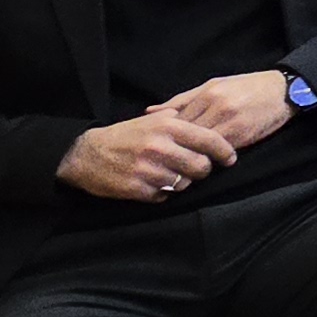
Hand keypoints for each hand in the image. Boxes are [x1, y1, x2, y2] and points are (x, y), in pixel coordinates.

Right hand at [57, 111, 237, 201]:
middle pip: (201, 166)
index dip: (225, 151)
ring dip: (182, 182)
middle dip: (203, 170)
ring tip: (170, 174)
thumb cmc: (124, 136)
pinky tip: (153, 182)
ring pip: (184, 184)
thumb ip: (179, 120)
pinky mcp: (136, 189)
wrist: (86, 154)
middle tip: (197, 169)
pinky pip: (164, 196)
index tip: (230, 158)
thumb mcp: (151, 119)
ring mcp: (147, 169)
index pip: (208, 140)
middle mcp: (159, 147)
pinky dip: (162, 192)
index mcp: (166, 127)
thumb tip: (208, 123)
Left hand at [154, 69, 295, 150]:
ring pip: (199, 145)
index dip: (166, 135)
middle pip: (185, 134)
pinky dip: (208, 158)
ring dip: (189, 157)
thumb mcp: (213, 86)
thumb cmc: (247, 87)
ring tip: (180, 168)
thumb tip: (150, 112)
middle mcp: (216, 106)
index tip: (157, 147)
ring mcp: (229, 121)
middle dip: (174, 148)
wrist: (284, 91)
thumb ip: (182, 100)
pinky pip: (217, 151)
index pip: (176, 119)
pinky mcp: (241, 134)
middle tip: (162, 162)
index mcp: (207, 93)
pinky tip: (202, 163)